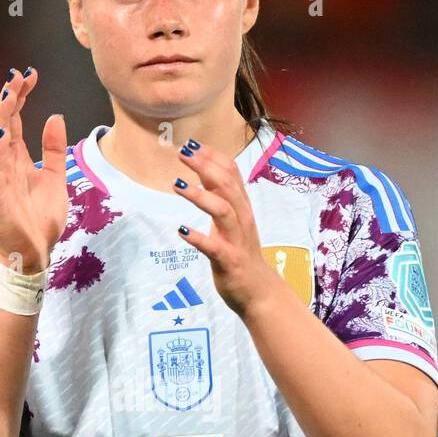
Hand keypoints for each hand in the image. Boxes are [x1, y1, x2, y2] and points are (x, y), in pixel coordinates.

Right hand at [0, 68, 68, 274]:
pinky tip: (2, 136)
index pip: (13, 120)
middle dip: (7, 99)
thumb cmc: (41, 218)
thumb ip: (53, 149)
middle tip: (17, 76)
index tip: (30, 75)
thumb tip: (55, 117)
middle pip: (1, 124)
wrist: (37, 252)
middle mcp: (4, 165)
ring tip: (7, 96)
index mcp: (16, 158)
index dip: (19, 97)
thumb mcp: (55, 177)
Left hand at [172, 137, 281, 316]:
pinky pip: (213, 247)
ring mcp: (236, 240)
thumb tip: (202, 176)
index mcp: (242, 208)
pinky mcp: (229, 261)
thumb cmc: (242, 255)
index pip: (231, 173)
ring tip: (177, 184)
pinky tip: (181, 230)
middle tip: (182, 153)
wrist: (260, 293)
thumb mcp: (233, 223)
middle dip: (204, 166)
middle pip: (226, 185)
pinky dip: (197, 237)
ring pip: (223, 210)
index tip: (192, 144)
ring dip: (199, 195)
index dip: (212, 156)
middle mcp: (242, 219)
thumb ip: (221, 200)